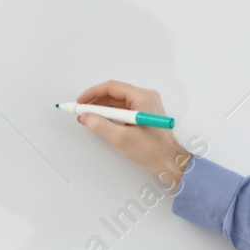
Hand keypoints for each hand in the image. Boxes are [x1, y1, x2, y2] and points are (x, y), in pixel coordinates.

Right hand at [73, 80, 191, 182]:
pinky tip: (100, 121)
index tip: (80, 101)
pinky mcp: (144, 113)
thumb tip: (85, 117)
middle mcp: (145, 97)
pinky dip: (111, 114)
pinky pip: (124, 109)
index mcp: (143, 97)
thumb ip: (101, 126)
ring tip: (87, 117)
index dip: (93, 93)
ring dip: (102, 109)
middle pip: (115, 94)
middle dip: (96, 102)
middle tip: (80, 110)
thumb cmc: (152, 150)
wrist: (169, 161)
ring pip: (118, 102)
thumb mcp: (122, 138)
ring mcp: (146, 105)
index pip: (112, 88)